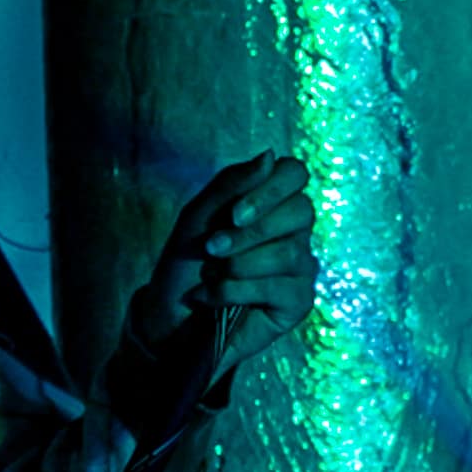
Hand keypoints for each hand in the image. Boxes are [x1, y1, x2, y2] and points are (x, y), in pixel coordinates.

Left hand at [108, 153, 312, 461]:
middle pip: (301, 211)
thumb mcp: (199, 217)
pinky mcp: (297, 301)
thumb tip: (269, 155)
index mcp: (271, 203)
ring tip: (210, 274)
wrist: (170, 317)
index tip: (234, 214)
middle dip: (251, 231)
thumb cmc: (185, 264)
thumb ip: (231, 184)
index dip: (269, 190)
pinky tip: (212, 297)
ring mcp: (300, 267)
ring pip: (290, 252)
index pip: (294, 174)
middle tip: (214, 248)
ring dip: (239, 264)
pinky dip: (235, 290)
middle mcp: (292, 232)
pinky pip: (278, 287)